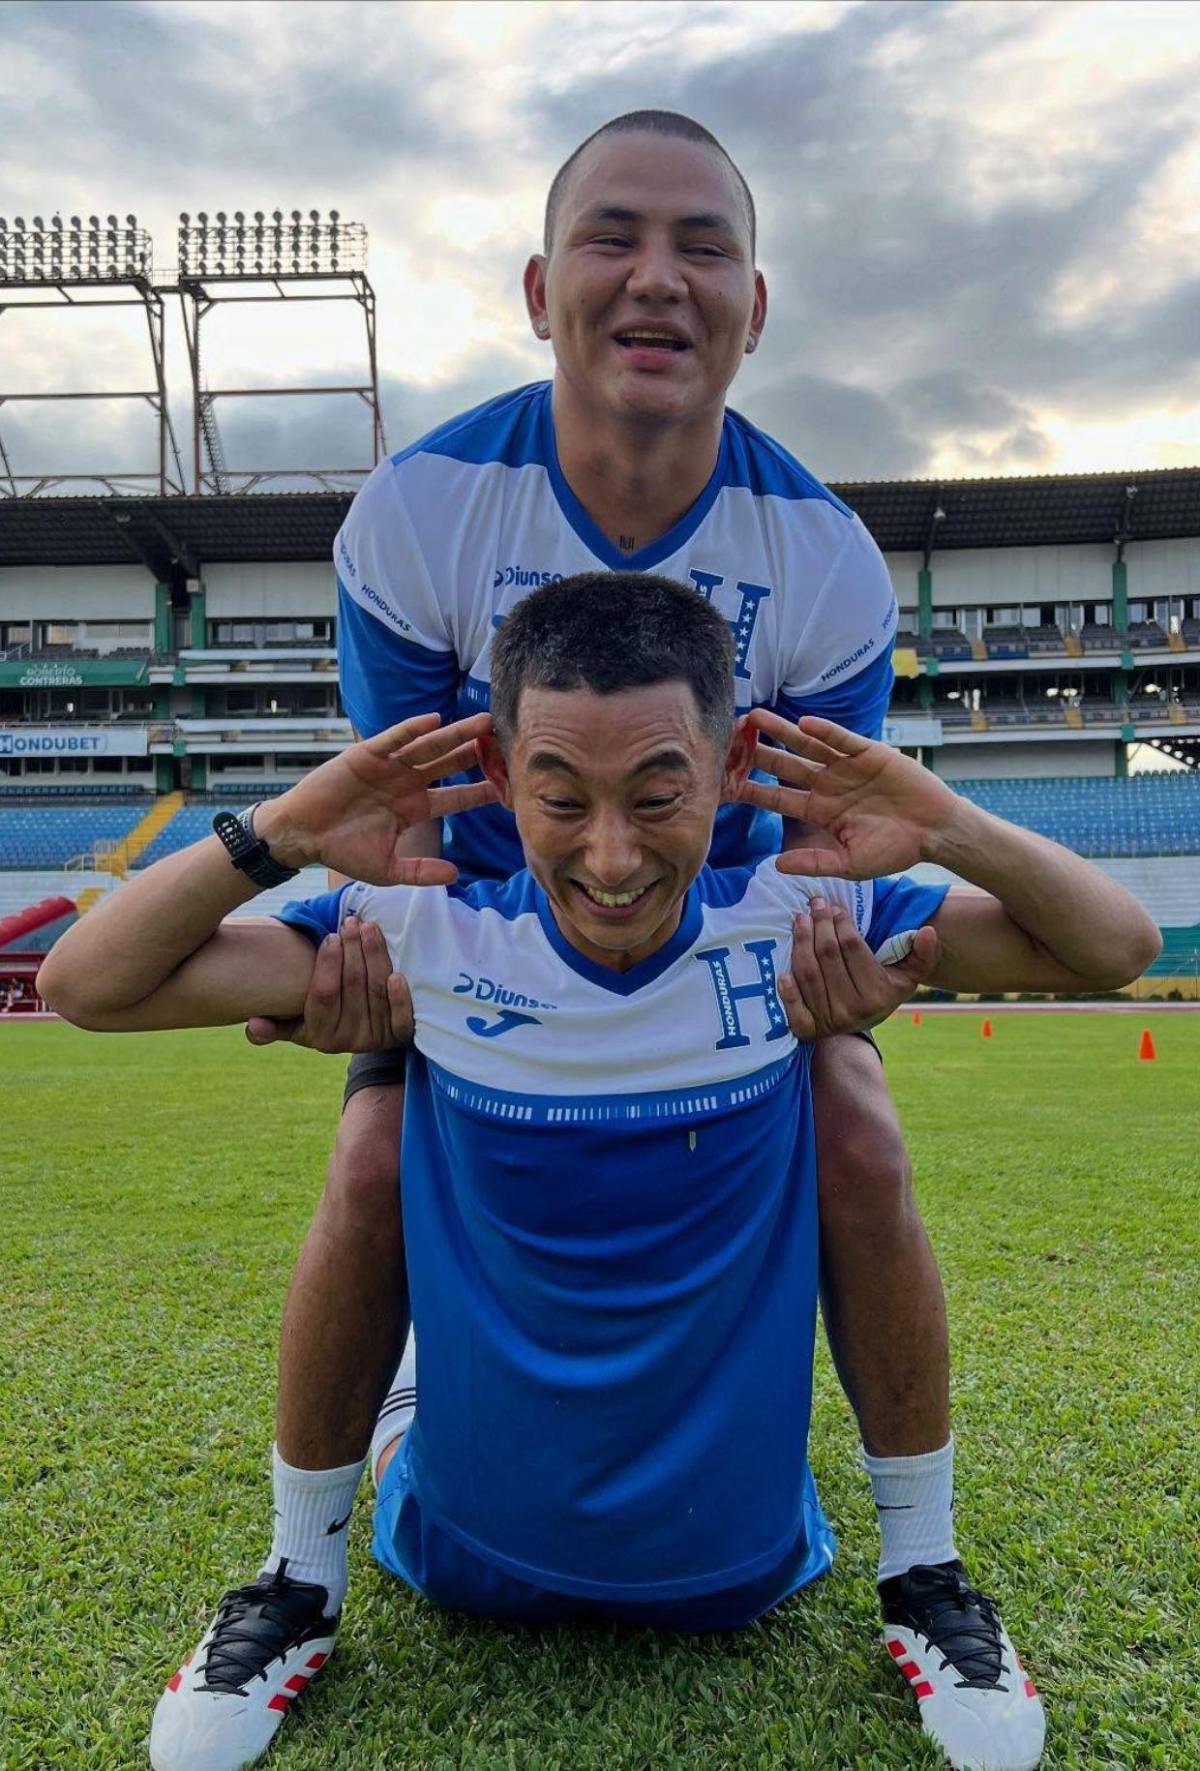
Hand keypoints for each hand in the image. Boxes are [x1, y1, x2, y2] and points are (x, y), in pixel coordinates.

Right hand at [245, 915, 413, 1051]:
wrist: (359, 1034)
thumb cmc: (321, 1018)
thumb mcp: (293, 1023)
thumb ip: (271, 1026)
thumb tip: (253, 1025)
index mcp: (319, 1036)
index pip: (323, 995)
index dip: (327, 965)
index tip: (330, 936)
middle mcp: (347, 1041)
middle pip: (353, 988)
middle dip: (352, 950)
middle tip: (350, 922)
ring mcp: (375, 1039)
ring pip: (376, 991)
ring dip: (374, 956)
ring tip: (368, 927)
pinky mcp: (398, 1037)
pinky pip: (402, 1017)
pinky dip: (399, 996)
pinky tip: (396, 972)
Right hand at [256, 712, 497, 884]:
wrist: (303, 836)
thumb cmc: (343, 851)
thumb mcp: (387, 870)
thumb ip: (420, 872)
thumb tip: (455, 875)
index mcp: (415, 807)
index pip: (457, 797)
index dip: (483, 791)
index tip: (511, 786)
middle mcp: (407, 783)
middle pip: (450, 764)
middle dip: (477, 753)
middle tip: (506, 741)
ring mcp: (389, 767)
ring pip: (429, 747)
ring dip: (455, 734)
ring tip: (483, 723)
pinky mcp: (366, 755)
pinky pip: (393, 739)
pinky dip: (411, 729)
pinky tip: (434, 720)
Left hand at [738, 711, 960, 877]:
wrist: (935, 832)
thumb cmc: (895, 851)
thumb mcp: (850, 864)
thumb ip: (814, 863)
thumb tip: (776, 866)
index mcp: (819, 811)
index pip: (777, 799)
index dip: (751, 791)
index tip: (724, 783)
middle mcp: (827, 785)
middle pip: (784, 766)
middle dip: (757, 754)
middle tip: (729, 740)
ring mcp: (846, 767)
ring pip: (807, 745)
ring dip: (781, 732)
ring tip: (755, 718)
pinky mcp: (869, 753)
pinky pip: (843, 739)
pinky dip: (826, 730)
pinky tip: (804, 723)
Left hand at [778, 898, 939, 1038]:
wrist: (863, 1020)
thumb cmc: (885, 987)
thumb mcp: (910, 972)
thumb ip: (923, 952)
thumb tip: (928, 932)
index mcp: (878, 995)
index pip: (852, 949)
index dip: (841, 924)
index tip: (835, 908)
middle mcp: (853, 1010)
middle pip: (827, 956)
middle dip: (820, 925)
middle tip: (816, 905)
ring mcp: (830, 1021)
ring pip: (808, 973)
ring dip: (801, 942)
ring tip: (801, 920)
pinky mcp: (809, 1031)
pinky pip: (795, 1011)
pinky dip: (787, 992)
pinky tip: (782, 972)